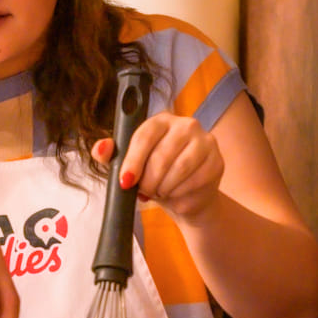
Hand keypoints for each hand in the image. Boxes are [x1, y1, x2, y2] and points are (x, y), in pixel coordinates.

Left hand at [93, 111, 224, 220]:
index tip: (125, 182)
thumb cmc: (154, 176)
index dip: (133, 161)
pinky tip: (176, 194)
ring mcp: (205, 141)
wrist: (184, 196)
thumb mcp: (130, 166)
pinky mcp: (216, 161)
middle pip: (161, 156)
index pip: (144, 136)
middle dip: (149, 181)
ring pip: (179, 170)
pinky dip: (180, 194)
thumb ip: (112, 155)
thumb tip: (100, 149)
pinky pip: (195, 181)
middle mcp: (186, 125)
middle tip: (145, 191)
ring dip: (164, 188)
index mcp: (160, 121)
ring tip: (160, 191)